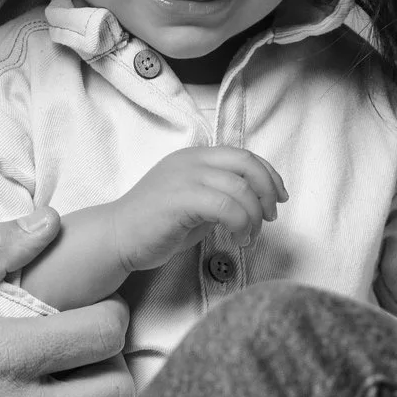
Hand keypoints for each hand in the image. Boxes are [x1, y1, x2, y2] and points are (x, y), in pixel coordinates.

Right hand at [106, 145, 286, 274]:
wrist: (117, 237)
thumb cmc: (156, 225)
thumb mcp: (196, 203)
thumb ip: (221, 195)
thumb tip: (255, 202)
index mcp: (195, 157)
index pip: (244, 156)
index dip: (269, 176)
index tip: (278, 199)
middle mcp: (191, 160)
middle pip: (246, 164)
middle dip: (267, 192)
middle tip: (269, 218)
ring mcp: (184, 177)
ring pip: (240, 188)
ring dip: (253, 216)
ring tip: (247, 237)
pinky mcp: (180, 199)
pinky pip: (226, 207)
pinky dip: (240, 224)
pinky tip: (236, 239)